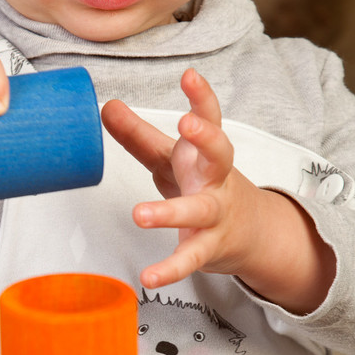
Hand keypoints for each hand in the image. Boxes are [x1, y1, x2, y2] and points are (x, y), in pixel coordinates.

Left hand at [102, 68, 254, 286]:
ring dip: (171, 212)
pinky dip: (169, 269)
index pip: (211, 119)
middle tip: (187, 124)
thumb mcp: (171, 158)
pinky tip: (148, 278)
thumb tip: (105, 106)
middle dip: (207, 137)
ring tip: (139, 215)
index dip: (202, 97)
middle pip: (220, 154)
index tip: (190, 76)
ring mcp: (215, 214)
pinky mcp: (208, 247)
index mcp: (205, 154)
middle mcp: (216, 180)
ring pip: (199, 210)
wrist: (248, 232)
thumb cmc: (203, 185)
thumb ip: (139, 135)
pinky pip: (190, 259)